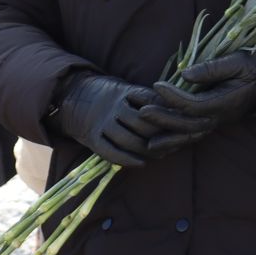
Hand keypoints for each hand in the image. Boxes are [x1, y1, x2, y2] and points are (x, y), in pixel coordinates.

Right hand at [54, 74, 174, 168]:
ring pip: (127, 140)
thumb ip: (151, 100)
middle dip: (159, 136)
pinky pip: (110, 152)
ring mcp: (102, 123)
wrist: (76, 97)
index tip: (180, 125)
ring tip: (161, 155)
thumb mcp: (132, 91)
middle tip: (175, 144)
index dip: (167, 116)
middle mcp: (113, 107)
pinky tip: (142, 163)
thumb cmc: (114, 97)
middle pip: (141, 124)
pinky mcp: (93, 138)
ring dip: (147, 150)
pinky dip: (127, 160)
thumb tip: (179, 111)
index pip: (151, 104)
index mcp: (125, 92)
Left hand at [149, 50, 255, 144]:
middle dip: (163, 119)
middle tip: (142, 111)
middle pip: (188, 124)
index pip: (194, 105)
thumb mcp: (237, 61)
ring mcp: (217, 121)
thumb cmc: (255, 65)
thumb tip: (184, 74)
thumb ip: (212, 68)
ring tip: (146, 143)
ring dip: (168, 139)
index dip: (173, 97)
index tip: (157, 84)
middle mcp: (220, 116)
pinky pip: (194, 136)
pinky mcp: (214, 121)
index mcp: (225, 102)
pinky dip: (178, 143)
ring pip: (190, 136)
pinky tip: (163, 146)